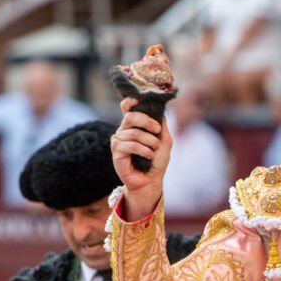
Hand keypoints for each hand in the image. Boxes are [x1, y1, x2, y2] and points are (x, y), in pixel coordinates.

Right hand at [111, 97, 170, 218]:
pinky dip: (143, 151)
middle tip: (157, 132)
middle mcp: (124, 130)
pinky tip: (147, 157)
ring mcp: (118, 140)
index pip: (127, 107)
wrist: (151, 180)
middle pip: (130, 116)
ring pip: (134, 133)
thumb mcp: (165, 140)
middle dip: (147, 122)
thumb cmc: (157, 160)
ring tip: (153, 151)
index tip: (137, 100)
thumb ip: (162, 125)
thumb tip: (159, 110)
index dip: (130, 102)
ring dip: (149, 143)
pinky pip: (130, 145)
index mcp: (134, 125)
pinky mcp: (116, 151)